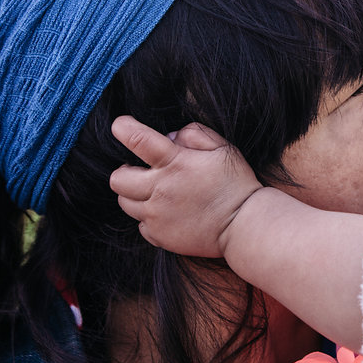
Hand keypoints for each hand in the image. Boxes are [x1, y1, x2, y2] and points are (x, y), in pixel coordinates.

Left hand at [109, 116, 263, 257]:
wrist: (244, 226)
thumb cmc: (235, 184)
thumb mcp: (222, 148)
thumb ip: (194, 134)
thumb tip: (169, 136)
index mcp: (175, 163)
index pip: (136, 139)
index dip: (122, 128)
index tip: (121, 125)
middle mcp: (160, 190)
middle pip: (118, 178)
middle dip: (126, 170)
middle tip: (143, 170)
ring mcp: (157, 216)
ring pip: (125, 202)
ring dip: (134, 194)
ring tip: (156, 192)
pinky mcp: (160, 237)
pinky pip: (140, 225)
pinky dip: (148, 217)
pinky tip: (167, 213)